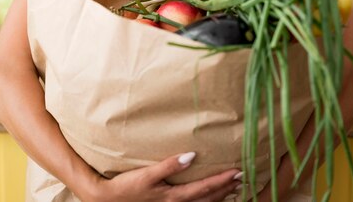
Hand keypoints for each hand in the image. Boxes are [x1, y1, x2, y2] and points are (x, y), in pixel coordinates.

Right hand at [84, 152, 242, 201]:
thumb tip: (191, 155)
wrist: (109, 200)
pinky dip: (206, 201)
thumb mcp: (147, 174)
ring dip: (219, 196)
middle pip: (208, 198)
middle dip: (226, 188)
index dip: (222, 180)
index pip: (205, 188)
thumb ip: (170, 165)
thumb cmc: (128, 186)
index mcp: (174, 196)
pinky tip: (209, 197)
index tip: (238, 171)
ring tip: (233, 189)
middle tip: (242, 178)